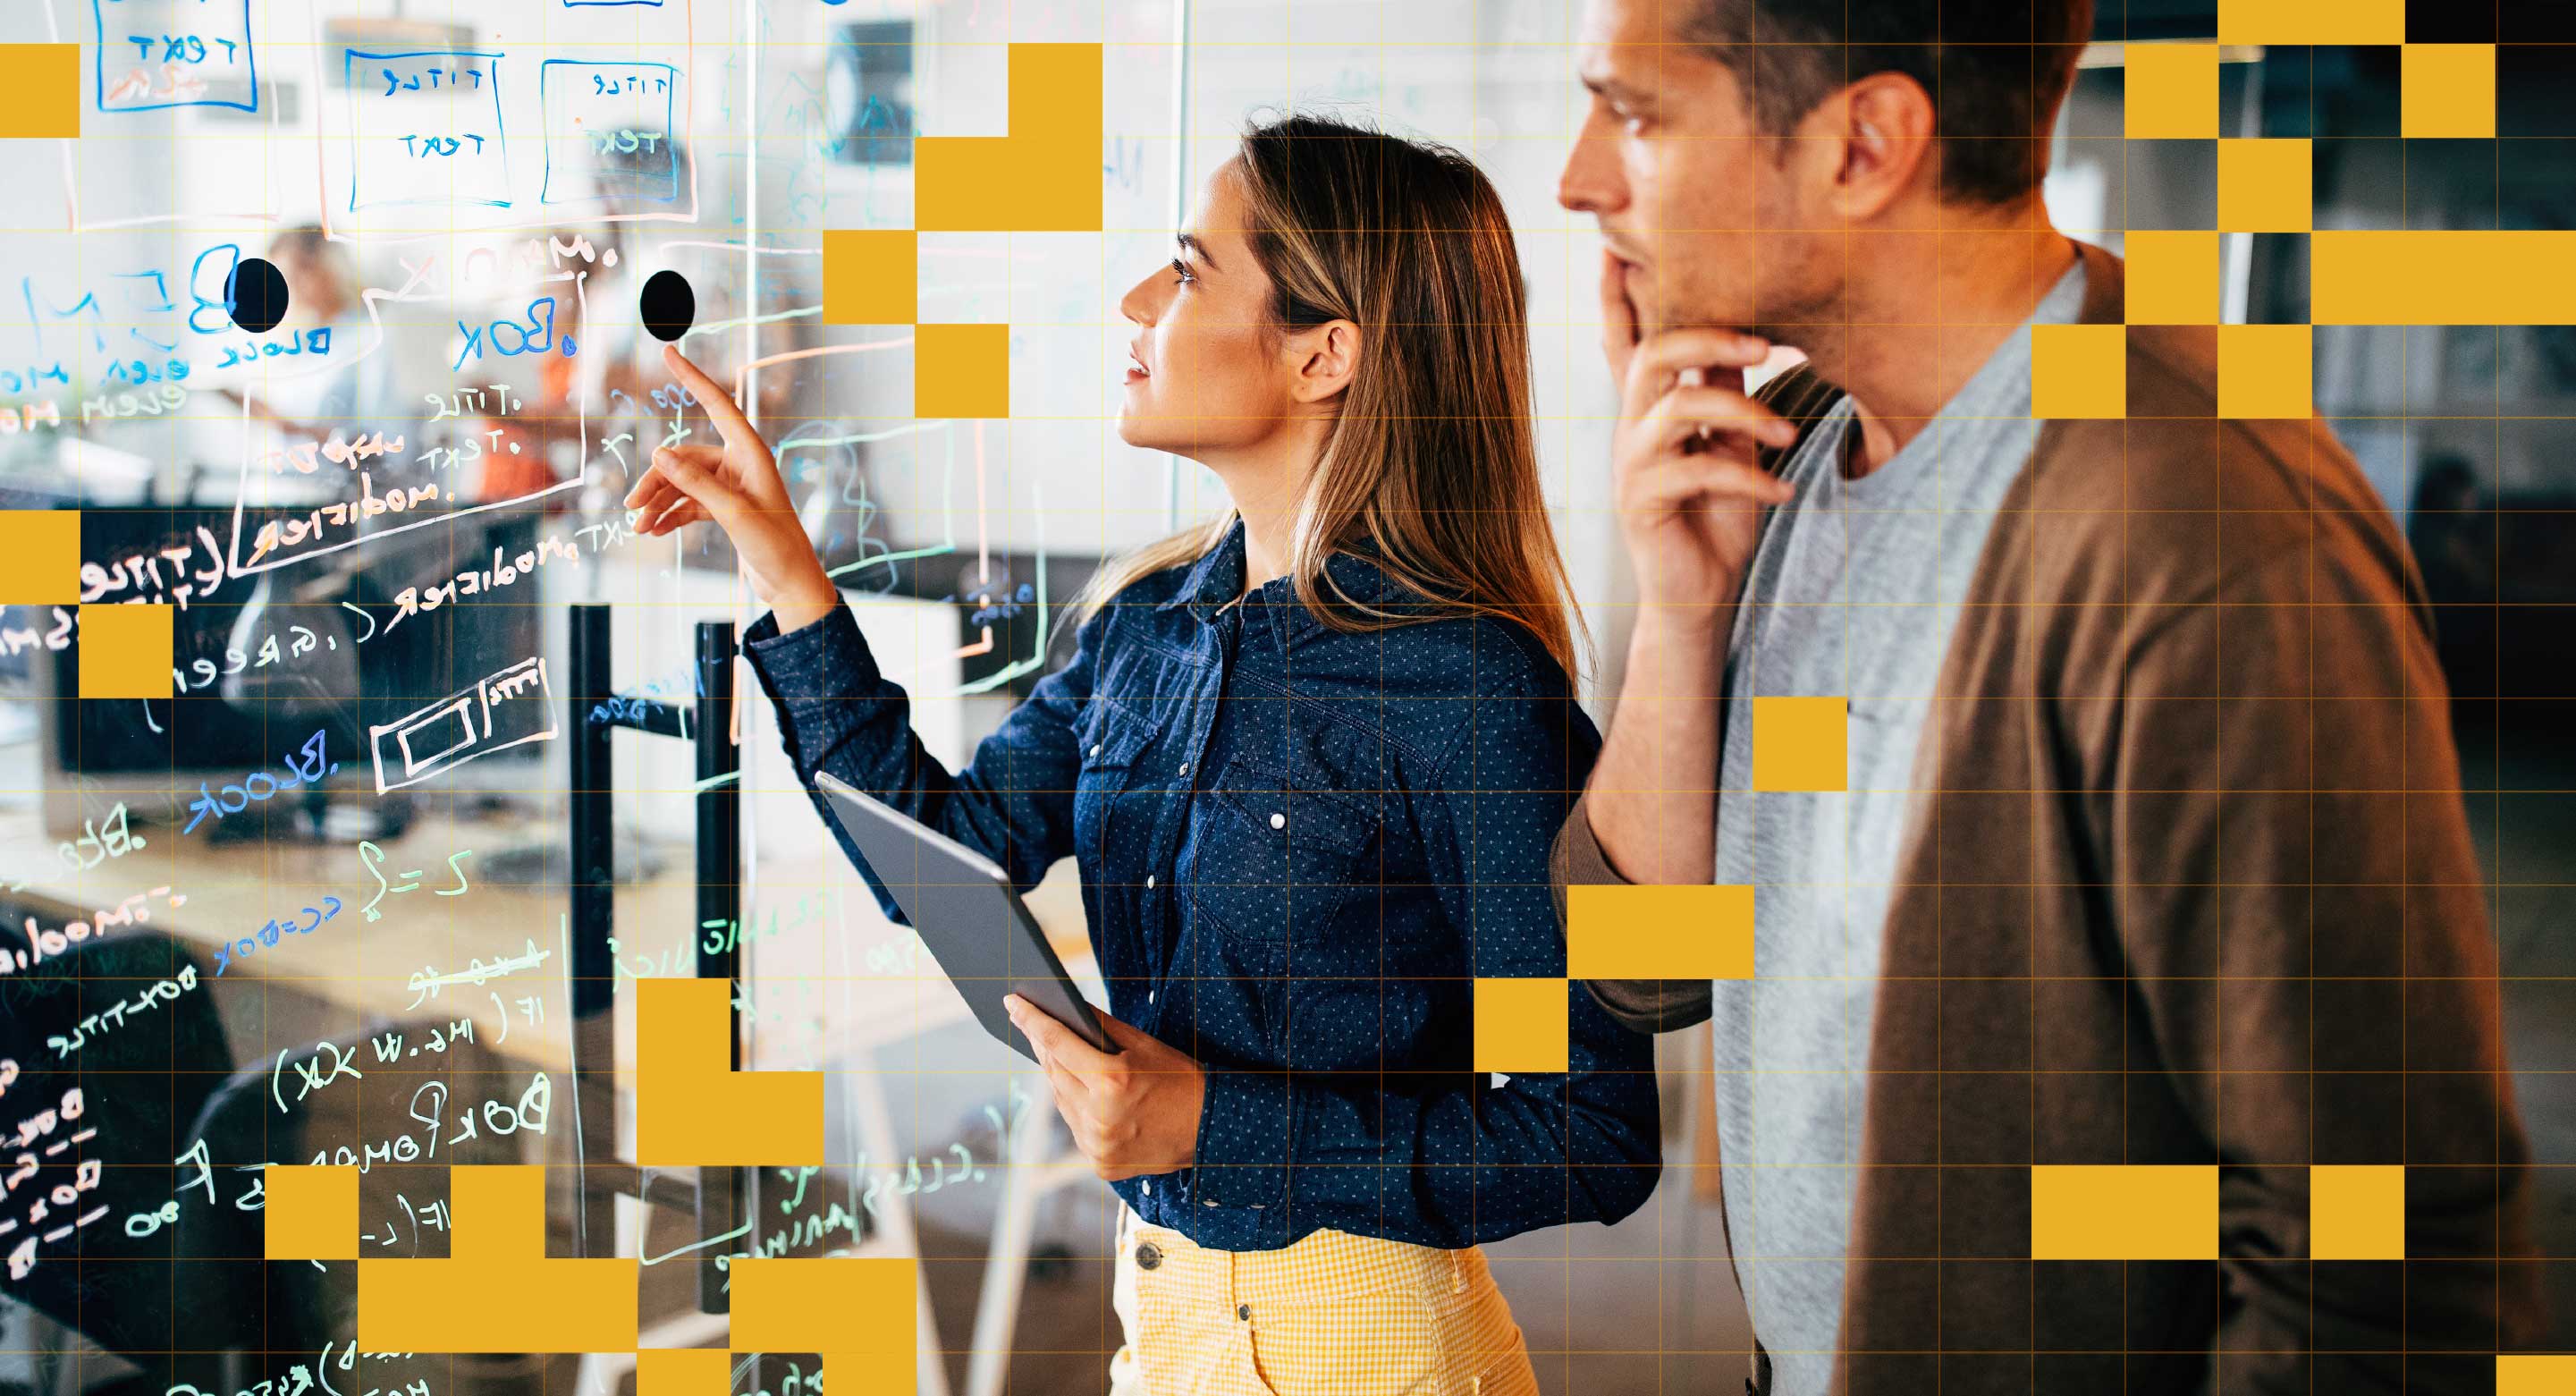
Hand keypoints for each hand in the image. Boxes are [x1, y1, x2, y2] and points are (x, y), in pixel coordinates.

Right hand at [622, 343, 839, 629]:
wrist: (792, 585)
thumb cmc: (776, 547)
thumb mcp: (734, 514)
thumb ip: (696, 484)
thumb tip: (659, 453)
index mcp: (752, 454)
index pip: (718, 405)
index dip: (692, 377)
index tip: (669, 351)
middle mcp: (740, 464)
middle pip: (685, 458)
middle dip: (657, 480)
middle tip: (631, 506)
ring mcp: (731, 486)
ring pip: (682, 482)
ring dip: (659, 502)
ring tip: (638, 527)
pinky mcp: (725, 508)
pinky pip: (688, 503)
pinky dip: (670, 515)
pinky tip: (653, 531)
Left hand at [1005, 995, 1204, 1181]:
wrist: (1210, 1128)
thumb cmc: (1181, 1080)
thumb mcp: (1144, 1045)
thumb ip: (1103, 1027)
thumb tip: (1070, 1010)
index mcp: (1111, 1081)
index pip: (1057, 1043)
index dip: (1032, 1020)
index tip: (1013, 1003)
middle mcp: (1099, 1116)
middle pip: (1054, 1073)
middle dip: (1042, 1046)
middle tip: (1032, 1025)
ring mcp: (1098, 1145)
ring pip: (1060, 1103)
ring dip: (1058, 1078)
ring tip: (1058, 1057)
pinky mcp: (1100, 1164)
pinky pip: (1076, 1128)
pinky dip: (1075, 1109)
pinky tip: (1081, 1093)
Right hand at [1601, 251, 1797, 620]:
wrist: (1701, 593)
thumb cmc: (1716, 515)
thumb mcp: (1731, 441)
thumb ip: (1725, 390)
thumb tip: (1744, 334)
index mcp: (1649, 407)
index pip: (1626, 339)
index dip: (1618, 294)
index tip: (1615, 244)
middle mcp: (1631, 428)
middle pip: (1652, 355)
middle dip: (1709, 338)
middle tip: (1767, 347)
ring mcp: (1632, 464)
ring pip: (1677, 406)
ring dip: (1744, 414)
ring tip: (1788, 436)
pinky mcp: (1643, 502)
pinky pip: (1698, 471)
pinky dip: (1750, 480)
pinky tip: (1780, 494)